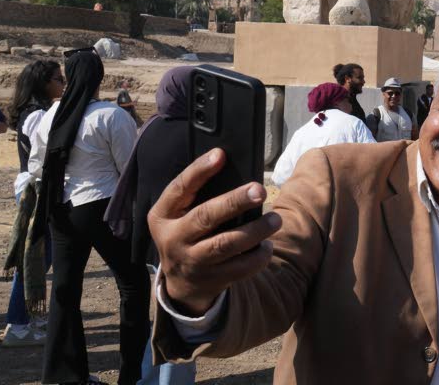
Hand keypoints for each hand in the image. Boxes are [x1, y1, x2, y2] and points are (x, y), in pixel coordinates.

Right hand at [149, 149, 280, 314]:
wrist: (181, 283)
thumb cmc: (187, 233)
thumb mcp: (179, 215)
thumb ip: (197, 195)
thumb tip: (231, 166)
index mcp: (163, 216)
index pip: (179, 188)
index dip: (199, 170)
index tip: (220, 154)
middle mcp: (173, 239)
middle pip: (206, 216)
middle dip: (234, 202)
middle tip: (260, 190)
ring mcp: (191, 261)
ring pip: (225, 244)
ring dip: (255, 231)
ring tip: (275, 220)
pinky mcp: (210, 279)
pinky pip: (238, 268)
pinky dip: (257, 257)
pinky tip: (267, 246)